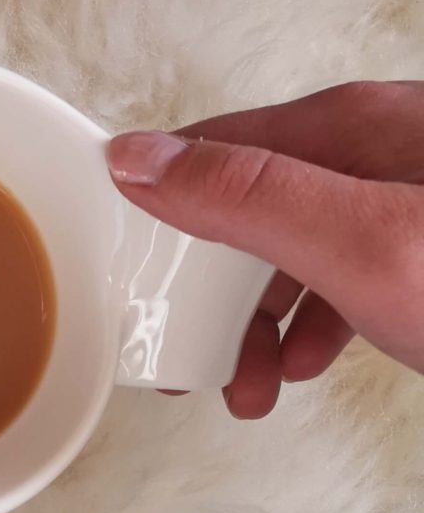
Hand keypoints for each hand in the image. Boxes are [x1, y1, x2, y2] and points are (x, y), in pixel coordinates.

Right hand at [106, 81, 423, 418]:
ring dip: (256, 319)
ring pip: (296, 249)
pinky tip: (307, 361)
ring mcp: (404, 196)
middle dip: (207, 288)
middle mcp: (373, 147)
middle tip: (182, 351)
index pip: (208, 152)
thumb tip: (138, 159)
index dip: (152, 210)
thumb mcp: (361, 244)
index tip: (118, 269)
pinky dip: (313, 320)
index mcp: (349, 127)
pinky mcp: (423, 243)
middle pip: (248, 209)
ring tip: (246, 385)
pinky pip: (345, 271)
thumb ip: (249, 198)